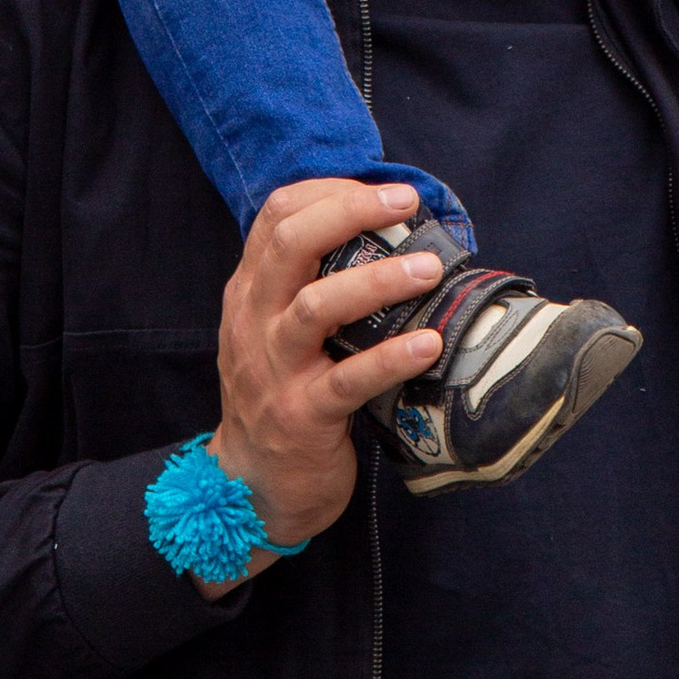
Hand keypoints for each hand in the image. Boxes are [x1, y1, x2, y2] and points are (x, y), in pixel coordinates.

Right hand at [201, 177, 447, 581]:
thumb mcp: (275, 334)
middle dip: (351, 212)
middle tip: (406, 204)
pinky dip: (391, 358)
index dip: (331, 192)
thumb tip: (387, 239)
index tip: (385, 192)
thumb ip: (310, 287)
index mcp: (250, 293)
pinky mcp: (302, 415)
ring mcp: (274, 369)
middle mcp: (254, 322)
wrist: (251, 487)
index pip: (277, 216)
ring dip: (379, 281)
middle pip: (291, 244)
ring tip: (428, 269)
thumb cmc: (280, 399)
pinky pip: (349, 379)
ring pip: (317, 306)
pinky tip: (428, 344)